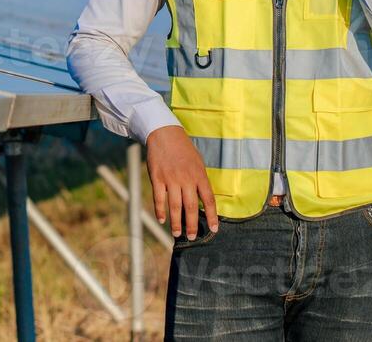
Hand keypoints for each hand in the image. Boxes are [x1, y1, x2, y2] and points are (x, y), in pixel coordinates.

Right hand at [144, 125, 218, 239]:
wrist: (164, 133)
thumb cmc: (184, 149)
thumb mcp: (198, 162)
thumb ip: (200, 181)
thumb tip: (203, 201)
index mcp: (200, 175)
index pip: (209, 200)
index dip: (212, 216)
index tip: (214, 229)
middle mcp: (186, 179)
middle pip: (191, 207)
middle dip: (192, 225)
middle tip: (192, 238)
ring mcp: (171, 179)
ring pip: (175, 206)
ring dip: (176, 222)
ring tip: (177, 234)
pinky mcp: (157, 178)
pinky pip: (159, 198)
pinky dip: (160, 211)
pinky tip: (162, 220)